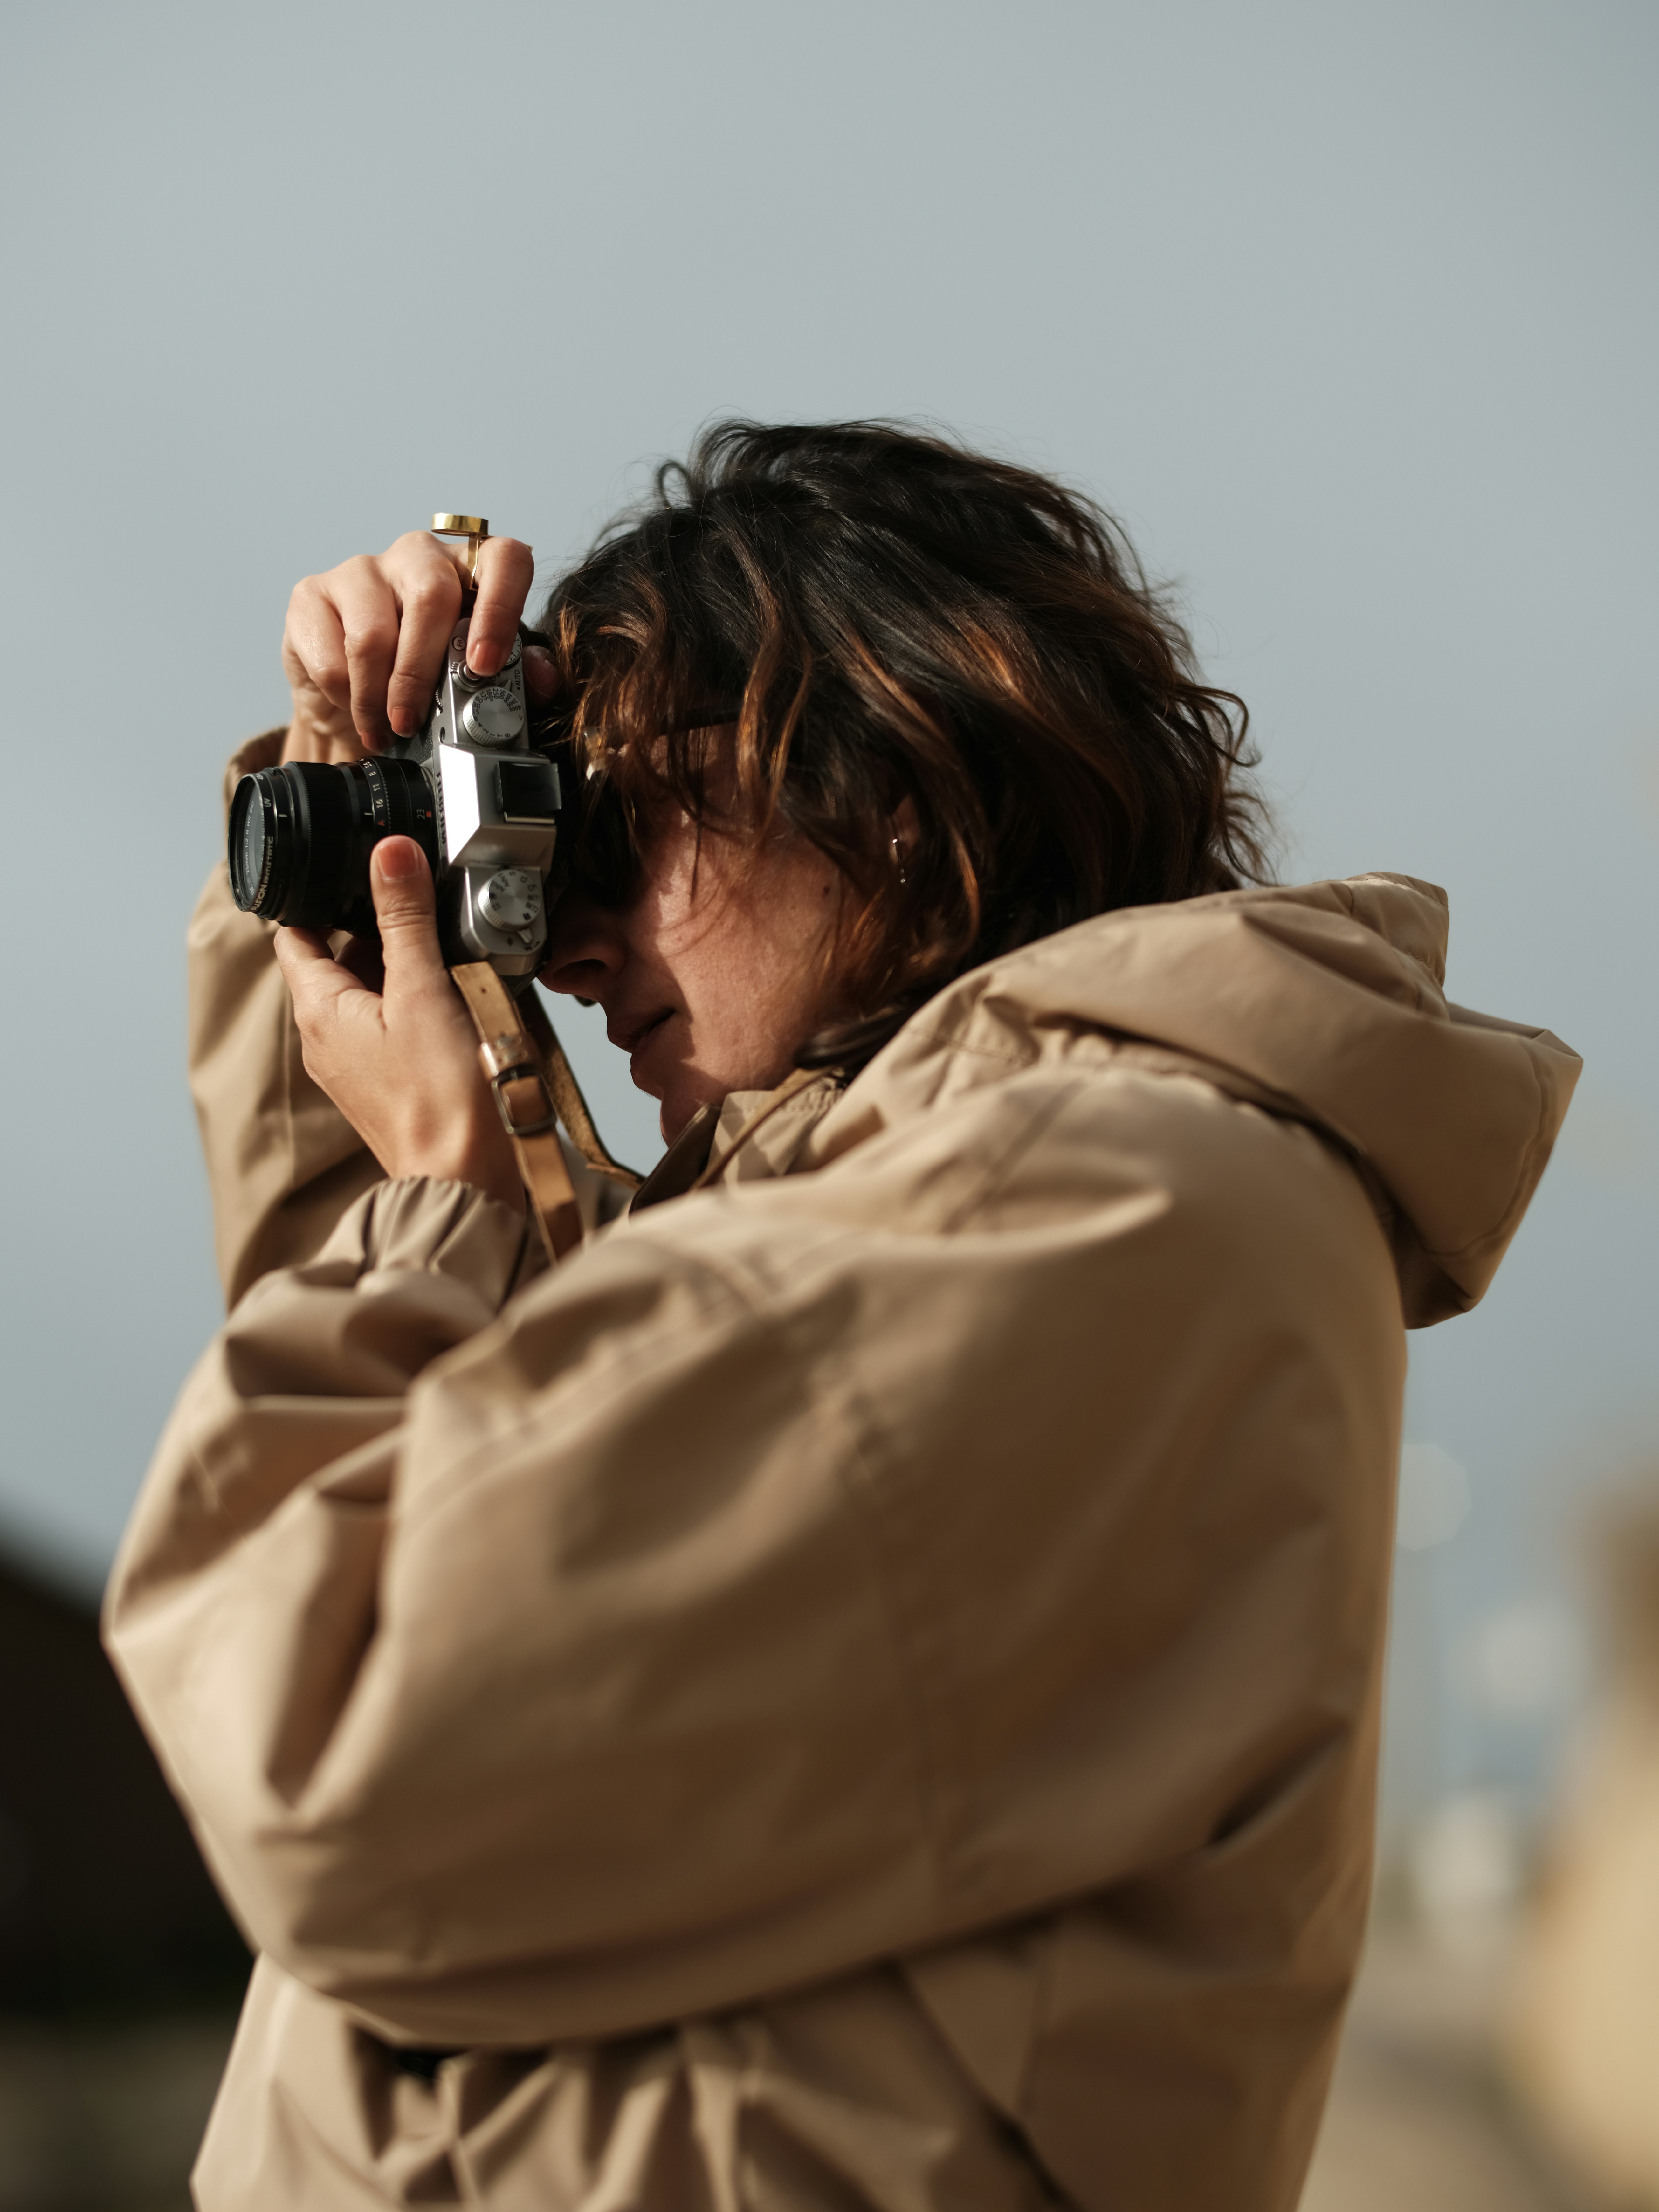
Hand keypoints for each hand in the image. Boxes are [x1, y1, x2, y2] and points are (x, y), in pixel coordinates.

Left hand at [275, 837, 523, 1210]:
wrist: (465, 1179)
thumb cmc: (441, 1097)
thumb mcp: (424, 989)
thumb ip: (406, 918)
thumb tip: (389, 853)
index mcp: (318, 1009)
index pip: (295, 934)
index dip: (319, 898)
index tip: (358, 873)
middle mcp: (325, 1039)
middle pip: (337, 960)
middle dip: (378, 930)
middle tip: (424, 911)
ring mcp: (354, 1065)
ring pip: (368, 993)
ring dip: (403, 969)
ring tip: (449, 958)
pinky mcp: (386, 1084)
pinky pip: (391, 1027)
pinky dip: (417, 1006)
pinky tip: (456, 1003)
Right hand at [280, 529, 536, 764]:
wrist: (353, 698)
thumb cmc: (425, 680)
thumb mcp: (475, 679)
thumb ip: (515, 674)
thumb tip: (545, 680)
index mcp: (472, 570)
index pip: (503, 560)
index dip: (499, 609)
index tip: (483, 665)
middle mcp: (419, 557)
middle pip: (431, 596)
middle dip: (424, 673)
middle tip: (415, 721)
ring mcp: (362, 570)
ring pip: (373, 631)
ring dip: (380, 695)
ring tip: (386, 729)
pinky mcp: (312, 594)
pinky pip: (331, 651)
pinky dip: (344, 694)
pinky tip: (354, 708)